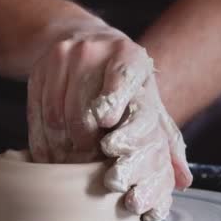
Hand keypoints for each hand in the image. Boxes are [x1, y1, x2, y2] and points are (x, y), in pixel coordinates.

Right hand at [27, 25, 192, 220]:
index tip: (108, 125)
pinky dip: (45, 145)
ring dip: (65, 150)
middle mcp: (91, 51)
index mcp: (128, 54)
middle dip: (88, 145)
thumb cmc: (126, 81)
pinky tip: (56, 156)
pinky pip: (37, 119)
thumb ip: (165, 138)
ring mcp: (60, 60)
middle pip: (84, 110)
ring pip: (57, 118)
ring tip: (75, 164)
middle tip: (94, 166)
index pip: (122, 78)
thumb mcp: (148, 98)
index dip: (113, 102)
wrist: (86, 41)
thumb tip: (184, 180)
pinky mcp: (37, 73)